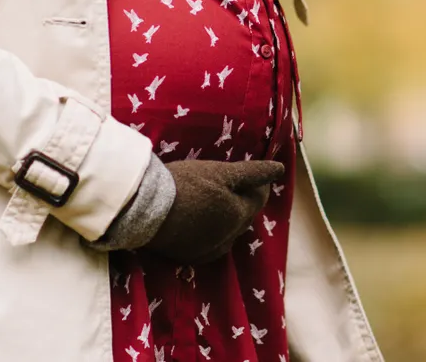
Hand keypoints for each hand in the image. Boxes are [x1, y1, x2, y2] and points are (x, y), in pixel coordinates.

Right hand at [144, 159, 283, 263]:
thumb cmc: (185, 185)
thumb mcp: (221, 173)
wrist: (145, 209)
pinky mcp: (190, 257)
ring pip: (228, 234)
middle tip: (233, 186)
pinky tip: (201, 224)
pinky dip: (211, 234)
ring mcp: (209, 250)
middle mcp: (228, 236)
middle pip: (244, 217)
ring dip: (228, 220)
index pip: (258, 199)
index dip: (259, 184)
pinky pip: (210, 246)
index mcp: (238, 214)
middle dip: (243, 202)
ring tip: (215, 204)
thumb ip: (252, 173)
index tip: (254, 175)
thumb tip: (280, 169)